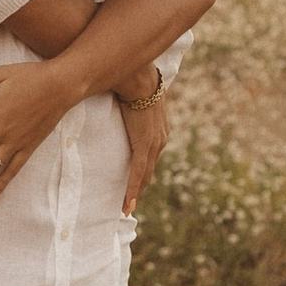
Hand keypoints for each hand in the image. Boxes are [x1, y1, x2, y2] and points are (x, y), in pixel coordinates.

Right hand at [116, 82, 172, 213]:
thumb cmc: (135, 82)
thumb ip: (134, 107)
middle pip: (150, 170)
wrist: (138, 78)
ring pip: (145, 175)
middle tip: (130, 202)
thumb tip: (124, 102)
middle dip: (140, 187)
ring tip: (127, 207)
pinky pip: (137, 172)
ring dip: (135, 192)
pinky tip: (127, 203)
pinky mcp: (144, 145)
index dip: (144, 172)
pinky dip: (132, 189)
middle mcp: (160, 140)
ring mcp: (154, 144)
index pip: (151, 157)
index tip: (138, 183)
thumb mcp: (138, 98)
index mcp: (160, 131)